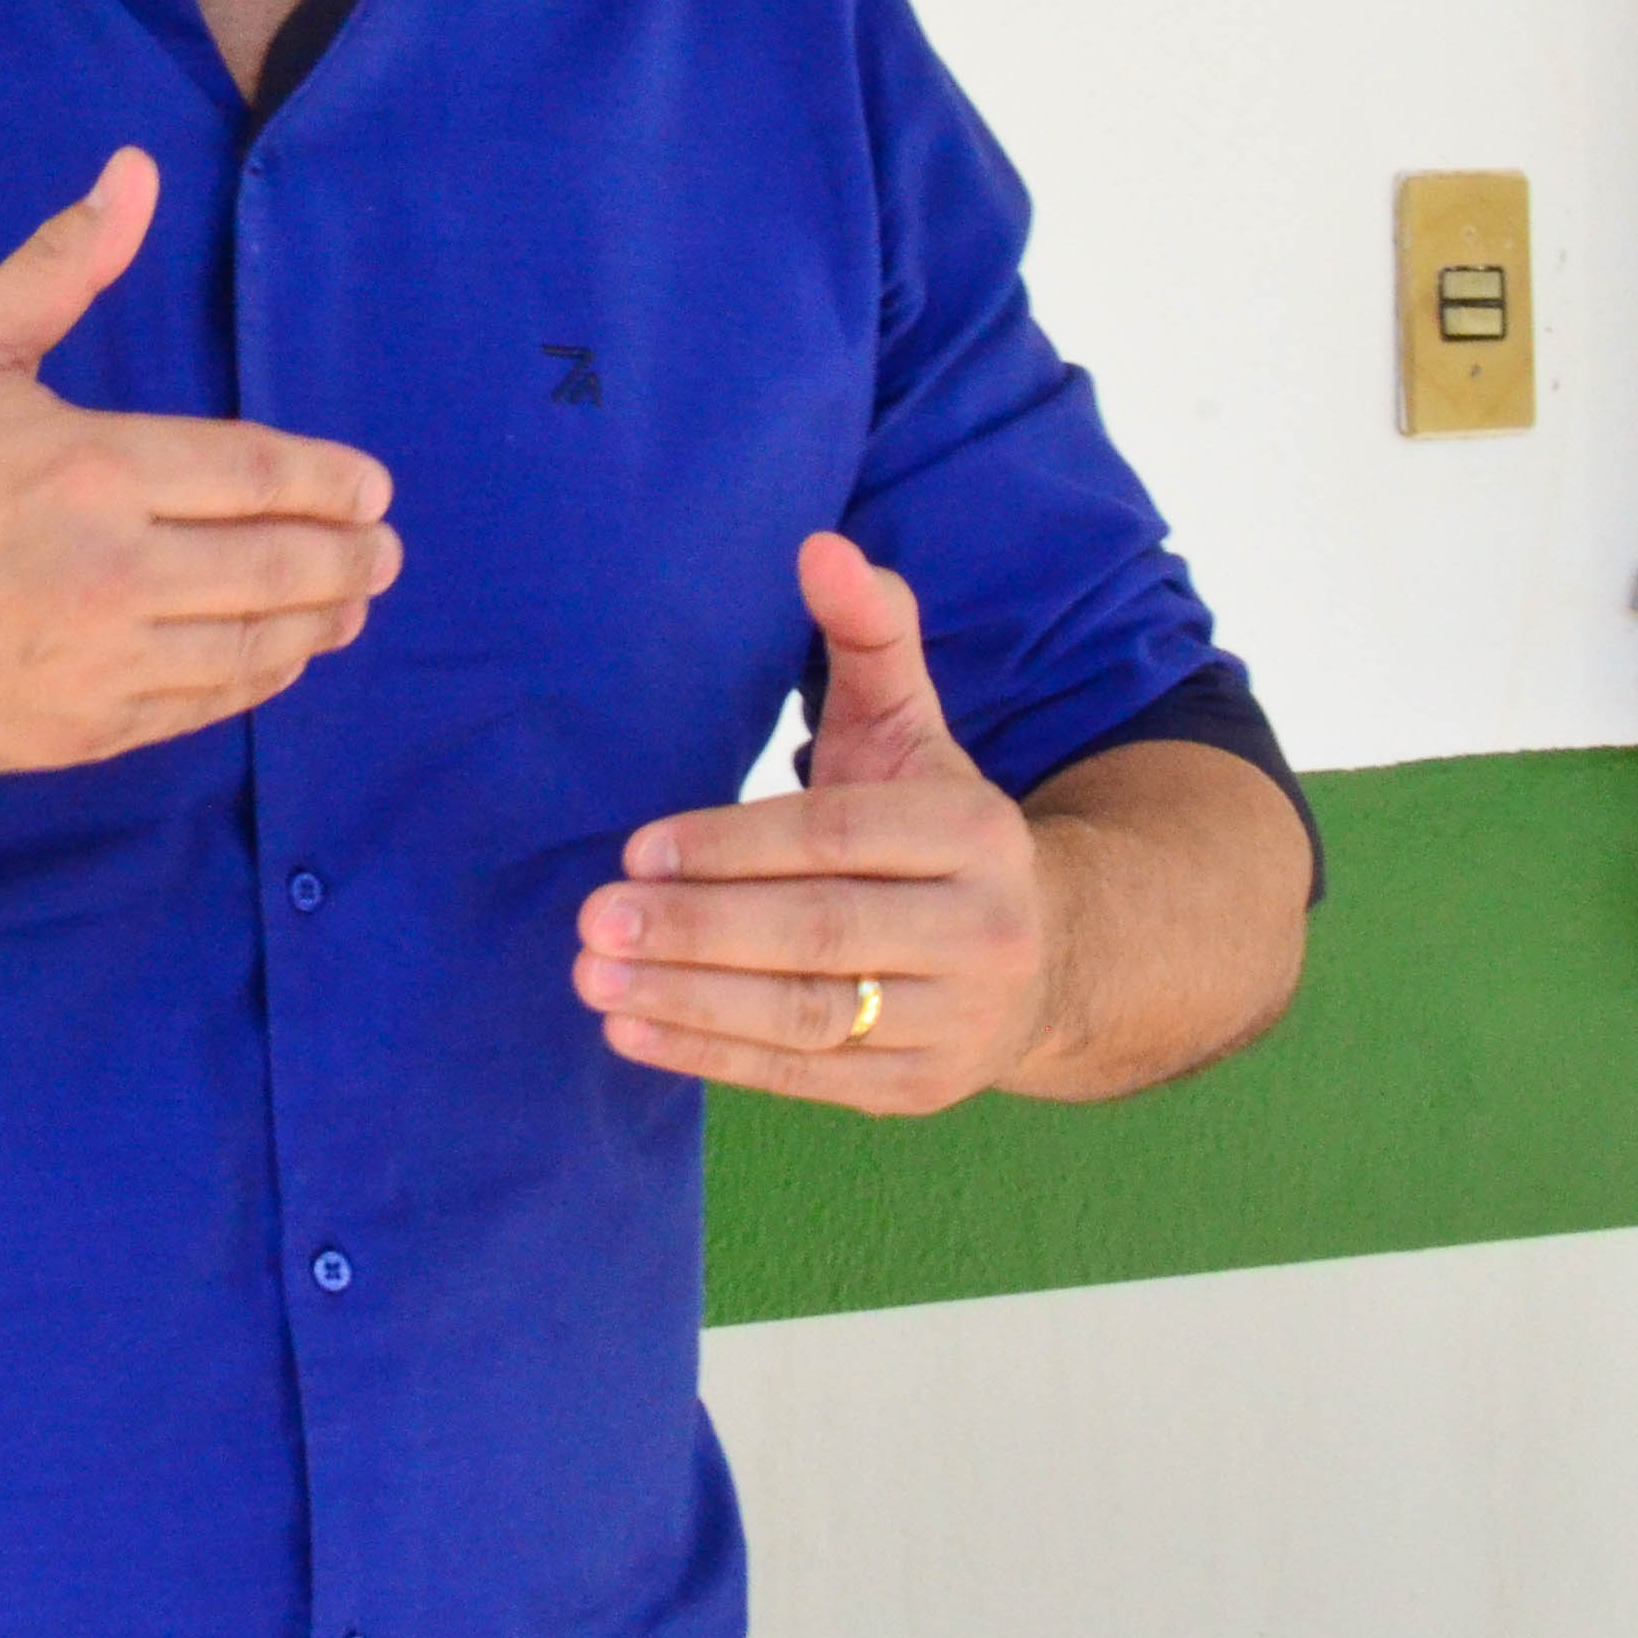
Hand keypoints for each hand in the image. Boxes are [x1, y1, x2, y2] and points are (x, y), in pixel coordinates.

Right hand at [0, 148, 401, 777]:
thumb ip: (63, 266)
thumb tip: (135, 170)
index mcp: (93, 466)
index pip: (258, 475)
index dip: (332, 482)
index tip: (374, 488)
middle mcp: (110, 571)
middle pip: (278, 568)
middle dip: (351, 560)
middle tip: (386, 552)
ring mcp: (98, 661)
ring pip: (252, 647)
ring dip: (319, 624)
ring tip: (351, 606)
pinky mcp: (79, 731)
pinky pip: (198, 707)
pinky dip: (253, 681)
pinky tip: (275, 658)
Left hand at [569, 533, 1057, 1113]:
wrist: (1045, 958)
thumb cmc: (934, 827)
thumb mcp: (910, 725)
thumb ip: (868, 634)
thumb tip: (819, 546)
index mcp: (979, 833)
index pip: (841, 838)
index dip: (736, 844)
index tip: (638, 846)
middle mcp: (985, 932)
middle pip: (823, 934)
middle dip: (699, 930)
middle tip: (593, 919)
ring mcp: (957, 1023)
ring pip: (812, 1017)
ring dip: (691, 1002)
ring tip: (592, 981)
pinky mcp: (917, 1092)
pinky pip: (806, 1077)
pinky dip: (714, 1058)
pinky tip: (631, 1031)